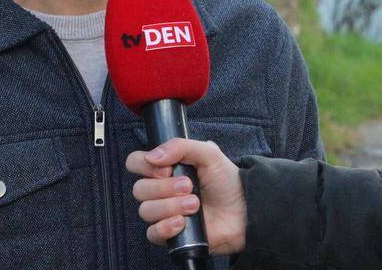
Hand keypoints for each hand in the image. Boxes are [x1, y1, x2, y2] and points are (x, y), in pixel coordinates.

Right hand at [125, 138, 246, 253]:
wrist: (246, 210)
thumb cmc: (227, 181)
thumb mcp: (208, 153)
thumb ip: (179, 146)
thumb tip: (152, 157)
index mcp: (165, 168)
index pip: (135, 162)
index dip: (144, 165)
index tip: (167, 168)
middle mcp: (161, 190)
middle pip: (139, 189)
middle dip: (165, 188)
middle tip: (189, 186)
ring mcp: (164, 212)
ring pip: (146, 210)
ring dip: (170, 206)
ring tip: (194, 204)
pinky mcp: (171, 234)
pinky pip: (152, 233)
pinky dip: (165, 227)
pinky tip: (182, 222)